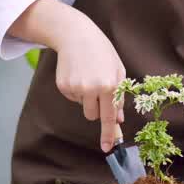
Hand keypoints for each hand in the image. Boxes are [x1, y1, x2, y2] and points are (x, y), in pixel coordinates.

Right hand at [53, 16, 125, 151]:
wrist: (76, 35)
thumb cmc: (102, 52)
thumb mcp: (117, 70)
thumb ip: (119, 97)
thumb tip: (119, 120)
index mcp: (109, 85)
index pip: (109, 117)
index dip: (109, 134)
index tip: (109, 148)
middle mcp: (91, 88)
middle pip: (93, 116)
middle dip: (97, 108)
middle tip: (97, 88)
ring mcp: (75, 88)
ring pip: (83, 108)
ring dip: (87, 99)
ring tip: (88, 77)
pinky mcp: (63, 86)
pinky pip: (73, 99)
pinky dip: (76, 91)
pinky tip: (78, 74)